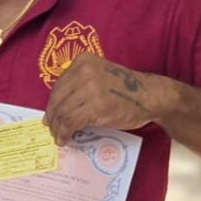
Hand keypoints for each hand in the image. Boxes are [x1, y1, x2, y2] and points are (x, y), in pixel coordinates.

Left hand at [43, 53, 157, 145]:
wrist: (150, 96)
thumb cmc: (126, 89)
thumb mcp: (99, 76)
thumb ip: (80, 85)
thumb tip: (57, 107)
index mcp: (83, 61)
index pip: (59, 86)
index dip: (52, 104)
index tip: (50, 116)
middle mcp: (85, 71)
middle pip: (58, 99)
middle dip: (52, 117)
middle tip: (52, 129)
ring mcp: (90, 88)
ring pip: (63, 112)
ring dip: (58, 128)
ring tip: (59, 137)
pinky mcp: (96, 106)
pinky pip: (71, 122)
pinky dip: (65, 133)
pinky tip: (66, 139)